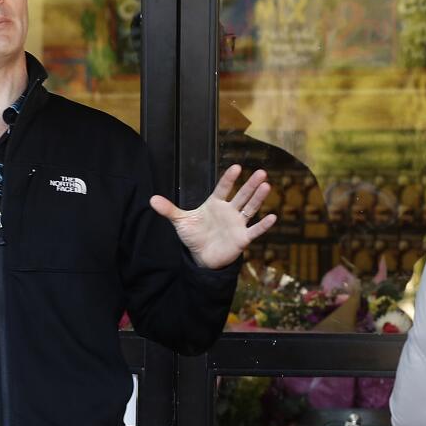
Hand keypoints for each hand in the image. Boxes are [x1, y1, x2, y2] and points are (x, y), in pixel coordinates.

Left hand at [150, 165, 273, 270]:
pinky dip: (263, 225)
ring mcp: (237, 224)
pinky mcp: (242, 239)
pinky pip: (254, 231)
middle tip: (261, 172)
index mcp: (215, 204)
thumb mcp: (180, 222)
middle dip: (250, 185)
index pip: (223, 189)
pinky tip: (273, 217)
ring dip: (258, 198)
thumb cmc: (194, 236)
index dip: (229, 179)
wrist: (201, 257)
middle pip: (241, 196)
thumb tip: (151, 200)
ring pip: (250, 209)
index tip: (237, 167)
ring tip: (267, 186)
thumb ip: (169, 210)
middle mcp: (229, 211)